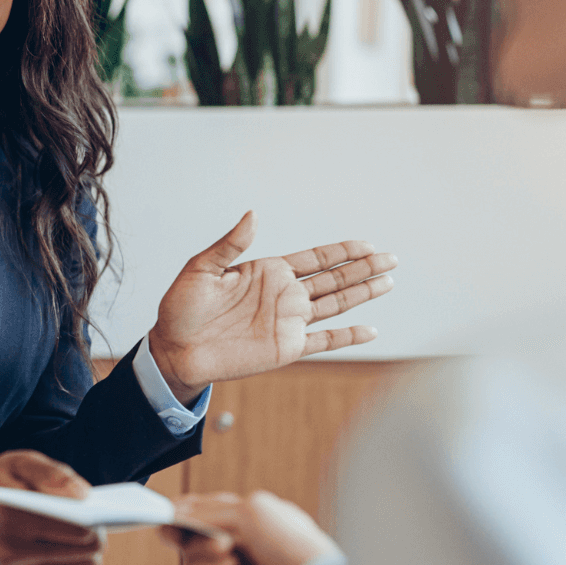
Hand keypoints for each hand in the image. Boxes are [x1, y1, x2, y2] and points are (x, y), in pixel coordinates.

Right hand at [0, 451, 102, 564]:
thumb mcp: (19, 462)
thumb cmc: (0, 482)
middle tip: (92, 521)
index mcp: (11, 518)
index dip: (96, 521)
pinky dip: (67, 564)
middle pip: (86, 556)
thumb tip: (84, 496)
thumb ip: (52, 473)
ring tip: (74, 532)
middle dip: (96, 536)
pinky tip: (55, 548)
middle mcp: (10, 554)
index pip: (79, 532)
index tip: (95, 511)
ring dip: (83, 552)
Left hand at [148, 212, 396, 399]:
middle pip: (333, 279)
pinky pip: (324, 341)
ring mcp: (287, 322)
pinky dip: (348, 337)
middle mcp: (283, 296)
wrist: (174, 349)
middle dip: (363, 268)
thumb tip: (253, 215)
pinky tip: (370, 330)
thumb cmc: (181, 309)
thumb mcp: (200, 269)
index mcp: (266, 273)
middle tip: (391, 257)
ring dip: (363, 294)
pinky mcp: (286, 348)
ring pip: (336, 305)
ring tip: (389, 281)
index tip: (367, 243)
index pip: (314, 258)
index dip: (341, 251)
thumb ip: (229, 245)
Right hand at [163, 490, 340, 564]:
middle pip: (193, 529)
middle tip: (172, 524)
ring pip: (190, 551)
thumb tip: (177, 515)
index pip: (210, 507)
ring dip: (201, 545)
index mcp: (254, 517)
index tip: (172, 507)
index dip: (189, 506)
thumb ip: (209, 510)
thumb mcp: (250, 510)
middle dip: (182, 525)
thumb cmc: (292, 545)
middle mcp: (241, 542)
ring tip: (224, 546)